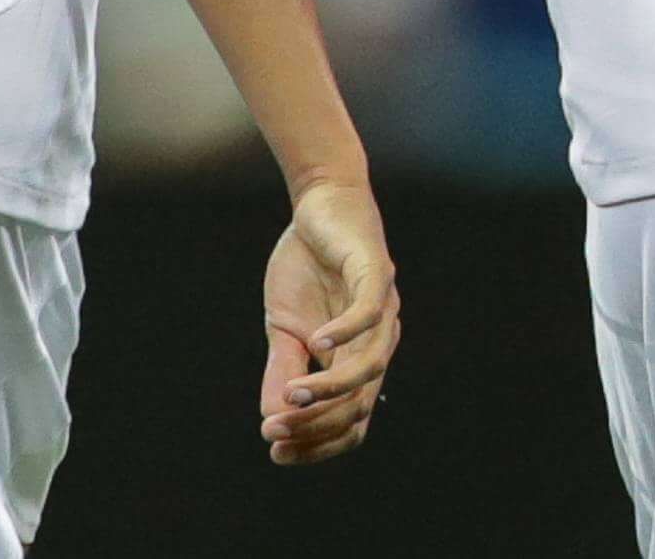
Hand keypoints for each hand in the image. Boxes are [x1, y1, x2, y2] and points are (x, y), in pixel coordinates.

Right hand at [258, 175, 398, 465]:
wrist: (319, 205)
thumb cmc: (307, 267)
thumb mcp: (285, 326)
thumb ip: (285, 369)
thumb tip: (271, 420)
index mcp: (359, 362)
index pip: (350, 421)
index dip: (317, 443)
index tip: (276, 450)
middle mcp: (379, 343)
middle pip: (360, 405)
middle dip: (316, 424)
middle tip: (274, 431)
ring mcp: (383, 310)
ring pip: (368, 367)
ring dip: (328, 389)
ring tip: (291, 397)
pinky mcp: (377, 274)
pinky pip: (368, 313)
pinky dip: (345, 332)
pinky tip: (315, 341)